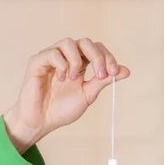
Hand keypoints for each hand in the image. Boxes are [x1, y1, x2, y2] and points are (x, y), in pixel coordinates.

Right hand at [3, 38, 129, 152]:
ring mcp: (51, 57)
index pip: (97, 49)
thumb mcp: (88, 95)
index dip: (108, 57)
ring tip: (74, 78)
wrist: (41, 121)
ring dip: (77, 60)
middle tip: (100, 74)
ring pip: (68, 42)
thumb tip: (126, 71)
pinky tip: (61, 79)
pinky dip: (61, 65)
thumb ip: (103, 81)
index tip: (115, 73)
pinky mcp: (37, 61)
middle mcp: (66, 57)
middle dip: (97, 57)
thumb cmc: (61, 109)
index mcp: (80, 64)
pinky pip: (52, 53)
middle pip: (85, 42)